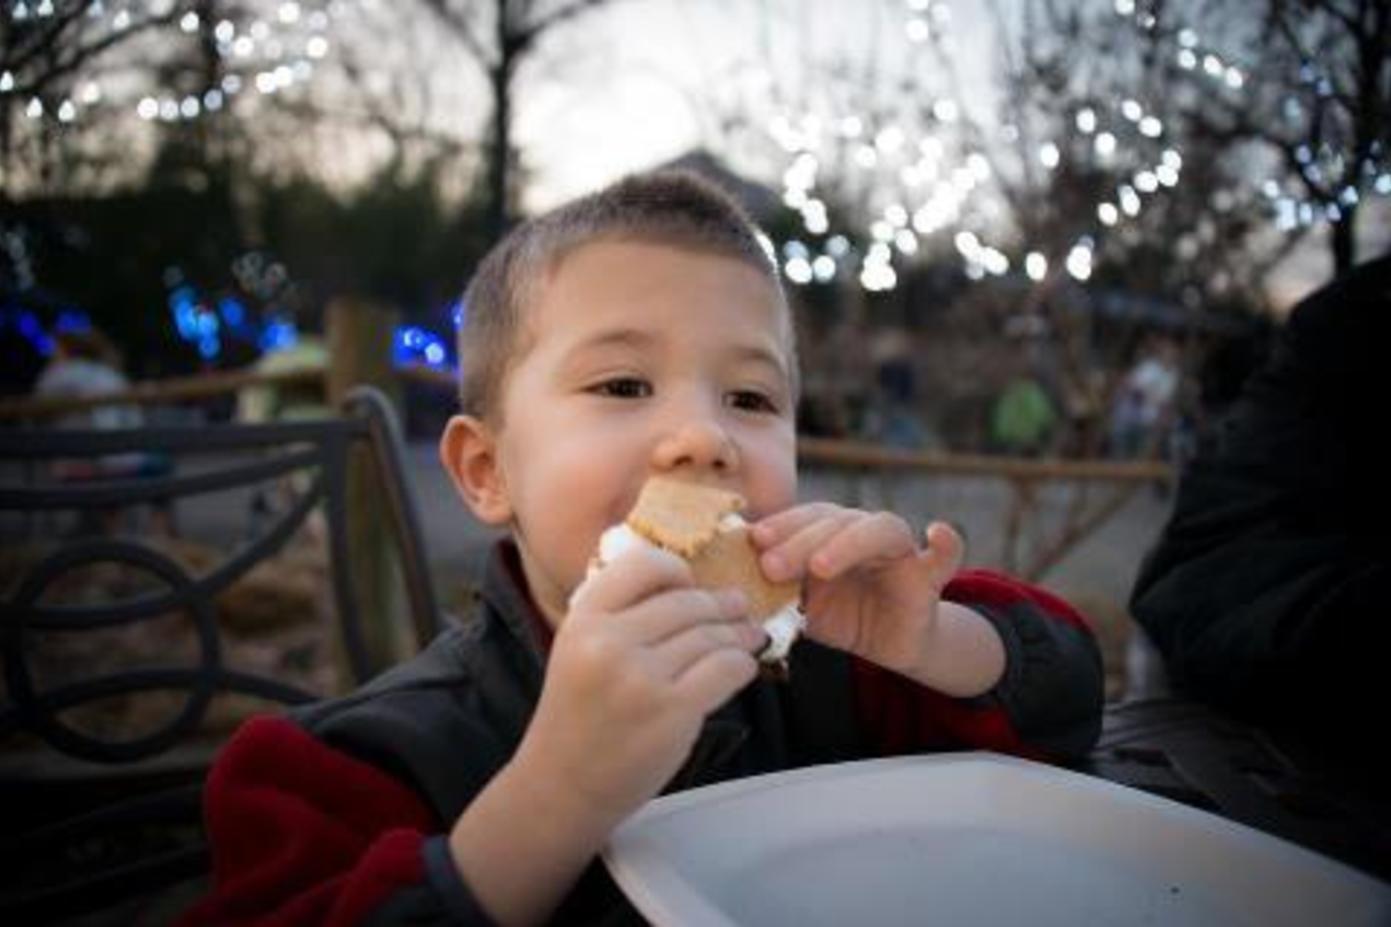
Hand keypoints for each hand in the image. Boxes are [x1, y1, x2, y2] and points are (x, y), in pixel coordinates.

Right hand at [512, 545, 764, 823]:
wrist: (562, 785)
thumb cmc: (577, 716)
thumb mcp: (579, 650)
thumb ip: (620, 616)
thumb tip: (687, 585)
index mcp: (583, 620)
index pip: (643, 565)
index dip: (676, 570)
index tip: (691, 582)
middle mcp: (609, 642)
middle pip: (685, 602)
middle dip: (720, 603)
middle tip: (738, 605)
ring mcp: (642, 677)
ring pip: (710, 635)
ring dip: (738, 632)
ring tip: (749, 634)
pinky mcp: (673, 710)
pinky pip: (725, 669)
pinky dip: (742, 663)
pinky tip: (744, 665)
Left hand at [752, 505, 964, 678]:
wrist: (885, 644)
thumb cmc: (837, 615)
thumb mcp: (798, 604)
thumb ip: (771, 588)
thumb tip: (721, 583)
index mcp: (828, 531)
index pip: (804, 517)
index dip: (780, 525)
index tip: (752, 540)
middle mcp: (862, 532)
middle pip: (834, 521)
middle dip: (800, 541)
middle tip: (770, 566)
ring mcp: (897, 551)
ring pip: (878, 530)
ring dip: (847, 544)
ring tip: (820, 566)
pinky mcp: (927, 577)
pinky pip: (945, 556)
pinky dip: (946, 544)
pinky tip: (938, 532)